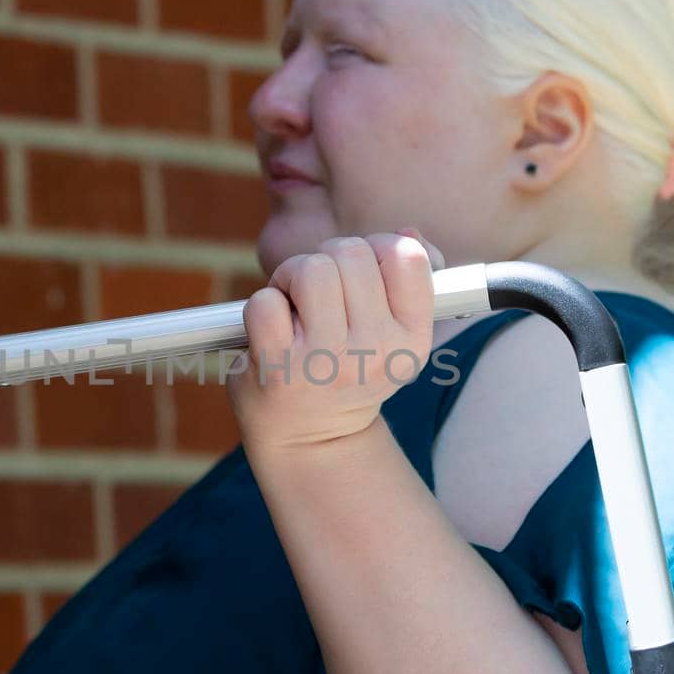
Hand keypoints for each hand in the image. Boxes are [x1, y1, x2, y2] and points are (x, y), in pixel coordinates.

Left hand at [227, 231, 444, 453]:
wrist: (312, 441)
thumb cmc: (348, 371)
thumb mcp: (392, 335)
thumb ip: (404, 280)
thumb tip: (407, 232)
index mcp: (412, 338)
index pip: (405, 256)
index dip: (376, 248)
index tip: (360, 274)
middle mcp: (376, 351)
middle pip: (350, 252)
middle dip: (326, 261)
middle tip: (318, 297)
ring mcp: (326, 361)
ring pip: (309, 269)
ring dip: (291, 278)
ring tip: (294, 308)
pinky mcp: (279, 369)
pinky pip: (265, 301)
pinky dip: (261, 306)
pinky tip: (270, 332)